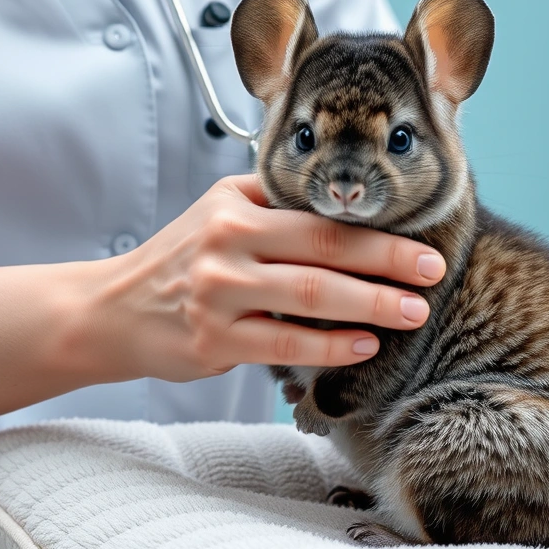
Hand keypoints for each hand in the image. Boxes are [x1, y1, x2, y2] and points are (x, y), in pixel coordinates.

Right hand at [94, 175, 444, 382]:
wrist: (114, 308)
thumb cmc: (181, 259)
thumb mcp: (219, 212)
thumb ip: (275, 204)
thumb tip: (353, 202)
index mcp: (236, 208)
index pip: (319, 216)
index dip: (377, 231)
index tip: (424, 243)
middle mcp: (226, 245)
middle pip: (324, 251)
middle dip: (388, 264)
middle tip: (433, 275)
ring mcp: (218, 294)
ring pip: (310, 298)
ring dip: (370, 306)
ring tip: (412, 312)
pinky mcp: (213, 341)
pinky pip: (285, 344)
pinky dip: (331, 346)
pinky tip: (365, 345)